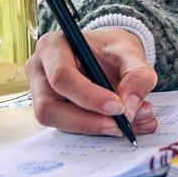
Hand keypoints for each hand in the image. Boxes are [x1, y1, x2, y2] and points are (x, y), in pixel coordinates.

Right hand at [24, 27, 158, 136]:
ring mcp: (41, 94)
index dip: (89, 97)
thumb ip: (138, 74)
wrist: (109, 54)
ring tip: (125, 126)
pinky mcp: (52, 111)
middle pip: (50, 106)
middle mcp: (40, 71)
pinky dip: (96, 130)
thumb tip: (130, 107)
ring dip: (92, 129)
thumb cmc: (112, 49)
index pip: (61, 76)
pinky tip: (121, 127)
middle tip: (120, 126)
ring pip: (56, 122)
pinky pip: (67, 128)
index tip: (118, 108)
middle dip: (87, 121)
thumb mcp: (130, 52)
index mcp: (53, 46)